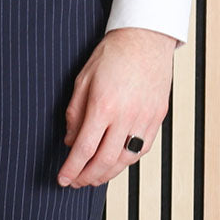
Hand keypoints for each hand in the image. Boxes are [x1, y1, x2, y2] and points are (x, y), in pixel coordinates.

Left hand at [57, 27, 177, 187]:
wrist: (146, 37)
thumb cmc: (112, 55)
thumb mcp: (83, 80)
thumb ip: (75, 114)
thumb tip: (71, 142)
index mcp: (103, 105)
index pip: (84, 149)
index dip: (71, 169)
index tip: (62, 179)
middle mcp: (126, 115)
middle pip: (104, 161)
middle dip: (86, 177)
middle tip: (75, 183)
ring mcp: (145, 118)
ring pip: (124, 160)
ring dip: (106, 174)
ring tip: (92, 178)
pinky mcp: (157, 117)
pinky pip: (141, 150)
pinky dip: (125, 162)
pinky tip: (113, 163)